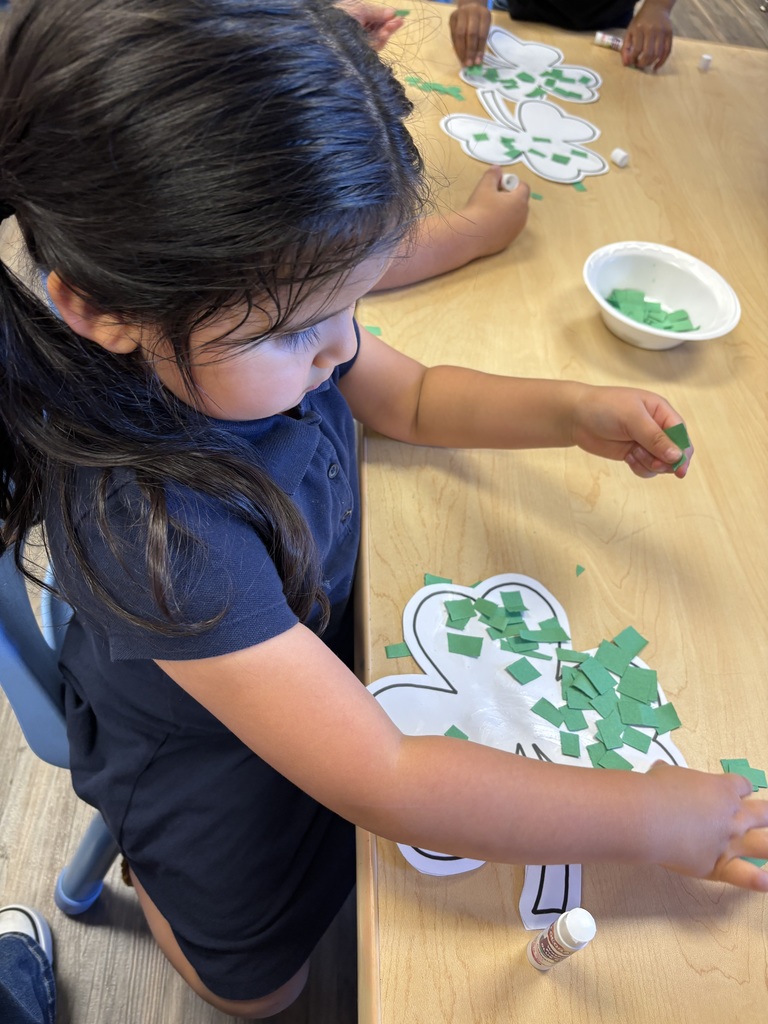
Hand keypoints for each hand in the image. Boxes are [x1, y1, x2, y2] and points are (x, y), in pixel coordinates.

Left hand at [338, 1, 403, 50]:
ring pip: (378, 38)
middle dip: (389, 25)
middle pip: (377, 29)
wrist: (330, 37)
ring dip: (387, 31)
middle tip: (401, 20)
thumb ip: (377, 12)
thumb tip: (393, 12)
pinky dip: (381, 40)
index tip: (397, 14)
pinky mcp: (362, 55)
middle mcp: (358, 31)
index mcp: (355, 18)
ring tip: (393, 24)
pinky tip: (385, 34)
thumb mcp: (360, 9)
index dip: (385, 17)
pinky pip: (375, 47)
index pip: (373, 18)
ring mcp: (360, 44)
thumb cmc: (342, 18)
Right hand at [449, 0, 490, 66]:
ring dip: (461, 50)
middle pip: (471, 34)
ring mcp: (461, 14)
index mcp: (484, 15)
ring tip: (463, 62)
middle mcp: (473, 12)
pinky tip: (458, 55)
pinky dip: (456, 46)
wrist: (470, 7)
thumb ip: (481, 43)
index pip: (482, 34)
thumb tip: (477, 61)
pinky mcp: (452, 17)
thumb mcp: (484, 28)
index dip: (479, 49)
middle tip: (469, 64)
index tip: (477, 62)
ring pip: (460, 34)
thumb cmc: (479, 22)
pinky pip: (453, 35)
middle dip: (469, 51)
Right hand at [457, 166, 530, 258]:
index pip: (524, 187)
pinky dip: (502, 225)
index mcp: (520, 201)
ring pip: (515, 216)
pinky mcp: (508, 241)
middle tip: (493, 198)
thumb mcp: (484, 186)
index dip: (512, 183)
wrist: (470, 236)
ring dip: (507, 212)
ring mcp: (516, 231)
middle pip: (520, 202)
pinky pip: (509, 229)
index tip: (499, 185)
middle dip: (510, 197)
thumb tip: (497, 168)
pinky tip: (488, 225)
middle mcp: (522, 217)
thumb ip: (493, 174)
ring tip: (490, 212)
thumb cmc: (479, 208)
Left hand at [569, 385, 693, 478]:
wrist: (576, 417)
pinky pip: (647, 468)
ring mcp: (644, 442)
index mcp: (661, 411)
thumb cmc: (605, 408)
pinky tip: (628, 458)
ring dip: (650, 464)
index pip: (680, 434)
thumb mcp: (632, 418)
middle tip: (653, 464)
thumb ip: (655, 438)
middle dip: (665, 461)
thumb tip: (677, 456)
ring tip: (633, 454)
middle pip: (674, 451)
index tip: (679, 468)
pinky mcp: (633, 453)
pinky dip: (640, 468)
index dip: (683, 451)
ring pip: (661, 462)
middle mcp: (656, 427)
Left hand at [621, 1, 673, 69]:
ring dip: (651, 63)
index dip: (633, 59)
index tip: (632, 62)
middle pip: (648, 54)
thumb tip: (626, 64)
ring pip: (657, 54)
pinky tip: (656, 66)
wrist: (656, 8)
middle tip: (639, 65)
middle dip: (642, 63)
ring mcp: (662, 32)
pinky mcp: (670, 34)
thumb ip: (625, 48)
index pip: (636, 50)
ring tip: (646, 64)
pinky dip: (662, 61)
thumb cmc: (640, 22)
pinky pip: (667, 51)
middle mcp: (652, 30)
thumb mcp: (630, 32)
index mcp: (639, 29)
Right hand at [647, 762, 767, 890]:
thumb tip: (660, 767)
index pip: (743, 786)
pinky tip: (766, 881)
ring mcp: (729, 842)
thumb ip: (668, 773)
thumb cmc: (655, 790)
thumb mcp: (663, 773)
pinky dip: (758, 880)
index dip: (742, 789)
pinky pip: (745, 875)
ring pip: (763, 846)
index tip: (739, 792)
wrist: (649, 817)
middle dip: (767, 815)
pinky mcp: (718, 865)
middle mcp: (733, 817)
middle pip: (763, 814)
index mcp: (723, 789)